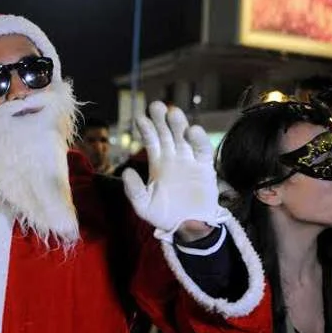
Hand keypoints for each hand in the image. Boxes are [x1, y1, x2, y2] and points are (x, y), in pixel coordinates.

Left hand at [122, 101, 229, 241]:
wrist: (188, 227)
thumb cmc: (164, 215)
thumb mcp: (143, 206)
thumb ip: (134, 191)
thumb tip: (126, 172)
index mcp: (157, 163)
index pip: (151, 141)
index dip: (146, 129)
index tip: (140, 118)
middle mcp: (173, 157)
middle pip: (167, 133)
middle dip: (161, 119)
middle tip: (156, 105)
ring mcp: (189, 160)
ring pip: (184, 137)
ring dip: (179, 125)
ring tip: (173, 112)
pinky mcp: (205, 168)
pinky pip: (202, 150)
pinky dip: (198, 140)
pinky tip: (193, 130)